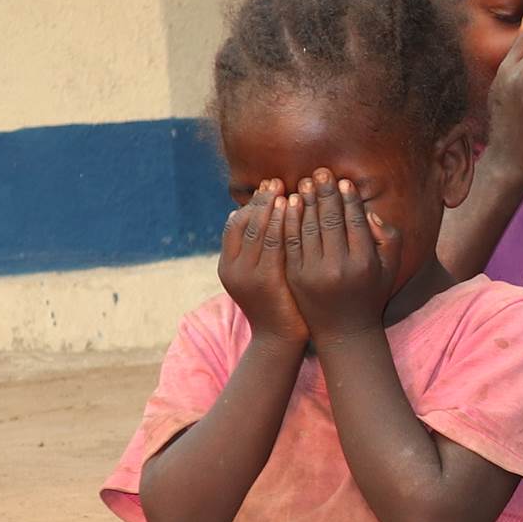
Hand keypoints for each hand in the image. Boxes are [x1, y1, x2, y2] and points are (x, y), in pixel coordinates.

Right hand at [219, 182, 306, 345]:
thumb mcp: (262, 275)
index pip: (234, 224)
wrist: (281, 340)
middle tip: (277, 181)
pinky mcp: (265, 280)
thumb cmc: (278, 305)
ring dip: (272, 205)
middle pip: (244, 222)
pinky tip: (295, 207)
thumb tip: (265, 216)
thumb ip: (259, 251)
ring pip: (258, 228)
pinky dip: (282, 221)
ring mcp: (246, 275)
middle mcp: (232, 268)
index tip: (268, 187)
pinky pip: (274, 241)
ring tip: (286, 188)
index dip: (251, 204)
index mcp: (227, 266)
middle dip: (261, 200)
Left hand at [286, 174, 399, 341]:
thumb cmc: (370, 293)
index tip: (342, 181)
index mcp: (365, 262)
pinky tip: (290, 204)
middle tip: (320, 171)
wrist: (343, 330)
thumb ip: (388, 236)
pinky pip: (291, 241)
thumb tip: (368, 211)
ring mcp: (314, 273)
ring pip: (308, 227)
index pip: (355, 220)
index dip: (348, 198)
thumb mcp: (390, 268)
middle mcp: (339, 267)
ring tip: (304, 182)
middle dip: (325, 192)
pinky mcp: (295, 277)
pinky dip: (289, 220)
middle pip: (330, 220)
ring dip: (306, 201)